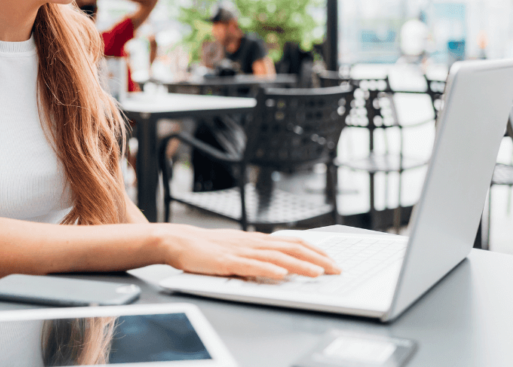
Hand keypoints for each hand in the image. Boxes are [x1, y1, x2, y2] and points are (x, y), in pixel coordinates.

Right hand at [156, 225, 339, 279]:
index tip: (332, 259)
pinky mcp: (226, 261)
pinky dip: (267, 268)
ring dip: (299, 264)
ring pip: (276, 255)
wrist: (177, 241)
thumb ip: (258, 255)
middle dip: (316, 258)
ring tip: (317, 273)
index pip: (292, 241)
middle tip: (335, 269)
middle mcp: (253, 242)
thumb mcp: (238, 248)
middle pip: (290, 247)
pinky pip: (250, 265)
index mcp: (256, 239)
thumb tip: (281, 266)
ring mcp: (240, 251)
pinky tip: (280, 274)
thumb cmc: (206, 248)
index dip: (314, 250)